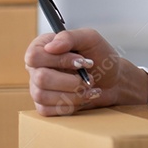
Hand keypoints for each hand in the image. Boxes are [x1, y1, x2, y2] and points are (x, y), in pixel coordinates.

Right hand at [24, 28, 147, 115]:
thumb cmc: (100, 56)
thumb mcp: (90, 39)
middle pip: (40, 78)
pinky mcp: (44, 105)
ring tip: (89, 88)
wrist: (113, 79)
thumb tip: (50, 46)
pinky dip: (70, 105)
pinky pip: (48, 110)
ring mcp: (38, 87)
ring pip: (43, 96)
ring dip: (73, 94)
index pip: (35, 56)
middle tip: (89, 77)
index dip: (59, 61)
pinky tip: (83, 97)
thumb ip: (70, 37)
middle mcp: (37, 67)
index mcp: (43, 47)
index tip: (81, 62)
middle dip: (71, 81)